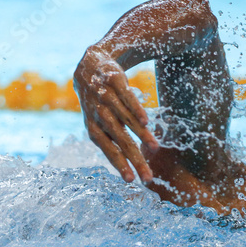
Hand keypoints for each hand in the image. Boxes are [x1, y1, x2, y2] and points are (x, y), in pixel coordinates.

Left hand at [73, 47, 158, 182]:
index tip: (130, 180)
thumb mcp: (101, 122)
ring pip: (124, 119)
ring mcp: (106, 98)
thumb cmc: (99, 102)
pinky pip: (126, 98)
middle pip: (119, 140)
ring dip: (139, 134)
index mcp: (94, 129)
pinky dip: (135, 110)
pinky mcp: (114, 82)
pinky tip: (146, 121)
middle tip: (146, 175)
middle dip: (133, 158)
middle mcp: (98, 115)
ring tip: (154, 148)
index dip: (119, 165)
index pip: (108, 150)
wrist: (90, 66)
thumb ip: (114, 140)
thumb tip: (131, 162)